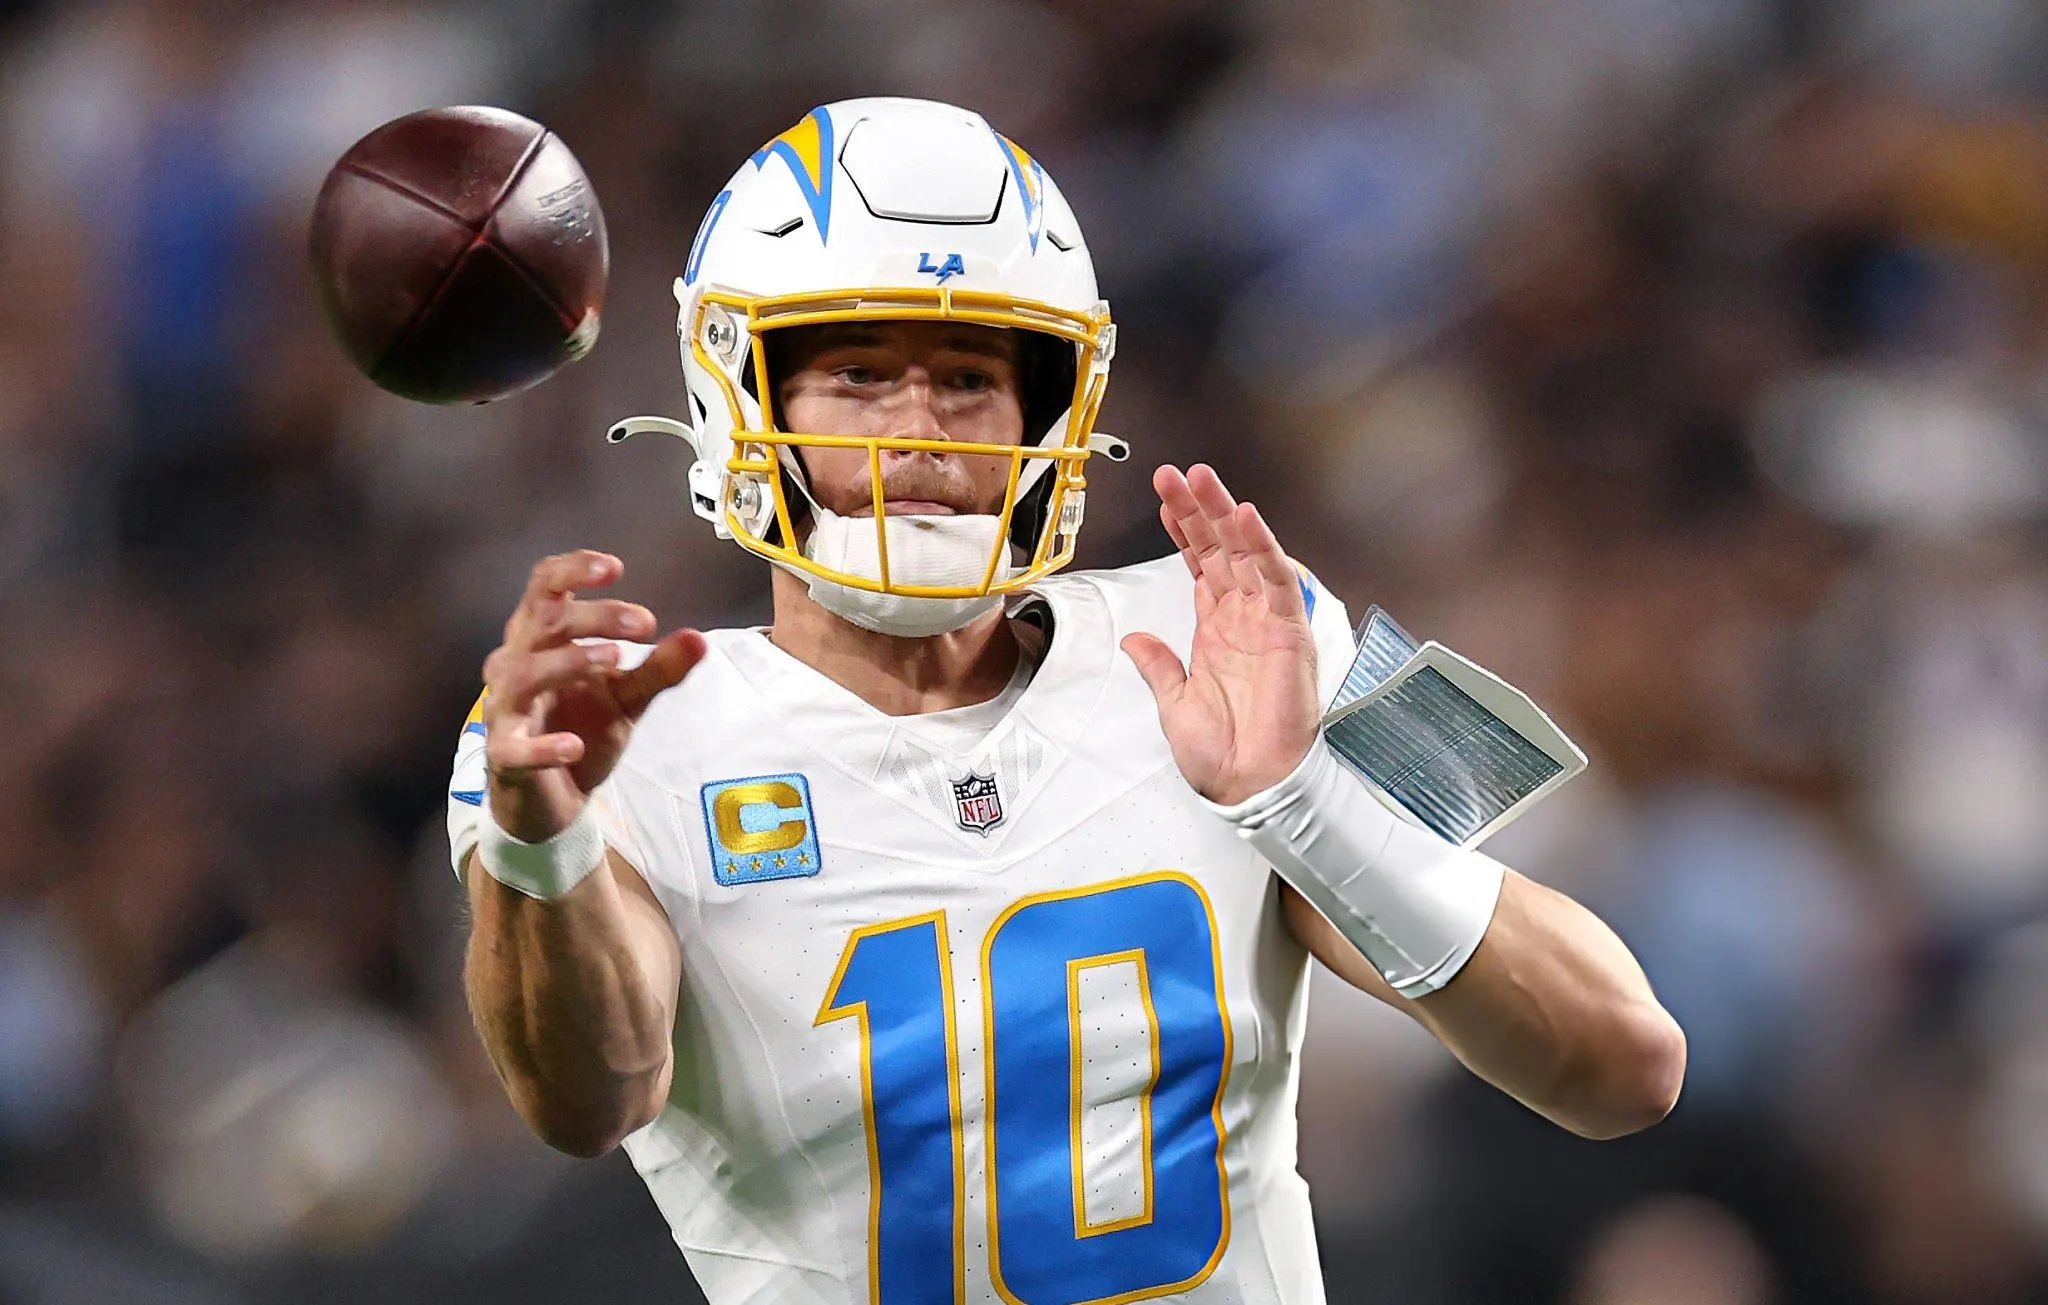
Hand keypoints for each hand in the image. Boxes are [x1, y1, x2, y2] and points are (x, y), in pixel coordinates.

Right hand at [482, 550, 705, 841]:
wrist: (556, 797)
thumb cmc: (582, 727)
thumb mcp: (628, 696)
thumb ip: (659, 668)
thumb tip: (699, 639)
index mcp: (542, 637)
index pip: (544, 586)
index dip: (573, 570)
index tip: (615, 568)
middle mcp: (516, 662)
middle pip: (544, 622)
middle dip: (594, 617)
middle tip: (645, 623)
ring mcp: (506, 708)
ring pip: (524, 674)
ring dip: (570, 662)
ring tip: (616, 660)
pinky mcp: (505, 755)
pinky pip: (515, 747)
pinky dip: (543, 747)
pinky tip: (574, 746)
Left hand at [1122, 465, 1319, 806]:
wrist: (1248, 785)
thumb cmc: (1221, 754)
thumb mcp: (1173, 703)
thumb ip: (1158, 665)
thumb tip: (1134, 639)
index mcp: (1217, 631)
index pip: (1201, 566)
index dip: (1184, 531)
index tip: (1166, 498)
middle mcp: (1243, 618)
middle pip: (1221, 549)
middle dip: (1199, 509)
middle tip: (1177, 472)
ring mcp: (1267, 621)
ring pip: (1247, 553)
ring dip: (1225, 513)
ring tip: (1202, 478)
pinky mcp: (1290, 632)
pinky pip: (1278, 581)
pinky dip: (1263, 547)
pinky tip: (1246, 517)